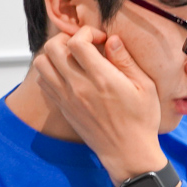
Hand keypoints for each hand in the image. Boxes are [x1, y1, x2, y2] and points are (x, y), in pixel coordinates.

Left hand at [33, 27, 166, 183]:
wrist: (127, 153)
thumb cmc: (141, 120)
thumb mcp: (145, 87)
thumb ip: (126, 60)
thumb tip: (112, 40)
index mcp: (102, 79)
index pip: (77, 42)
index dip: (87, 33)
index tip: (100, 39)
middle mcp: (79, 87)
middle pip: (53, 48)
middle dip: (67, 38)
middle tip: (83, 44)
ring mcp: (67, 99)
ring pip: (41, 63)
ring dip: (54, 54)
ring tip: (72, 57)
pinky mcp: (63, 108)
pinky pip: (43, 82)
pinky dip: (50, 71)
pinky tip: (68, 73)